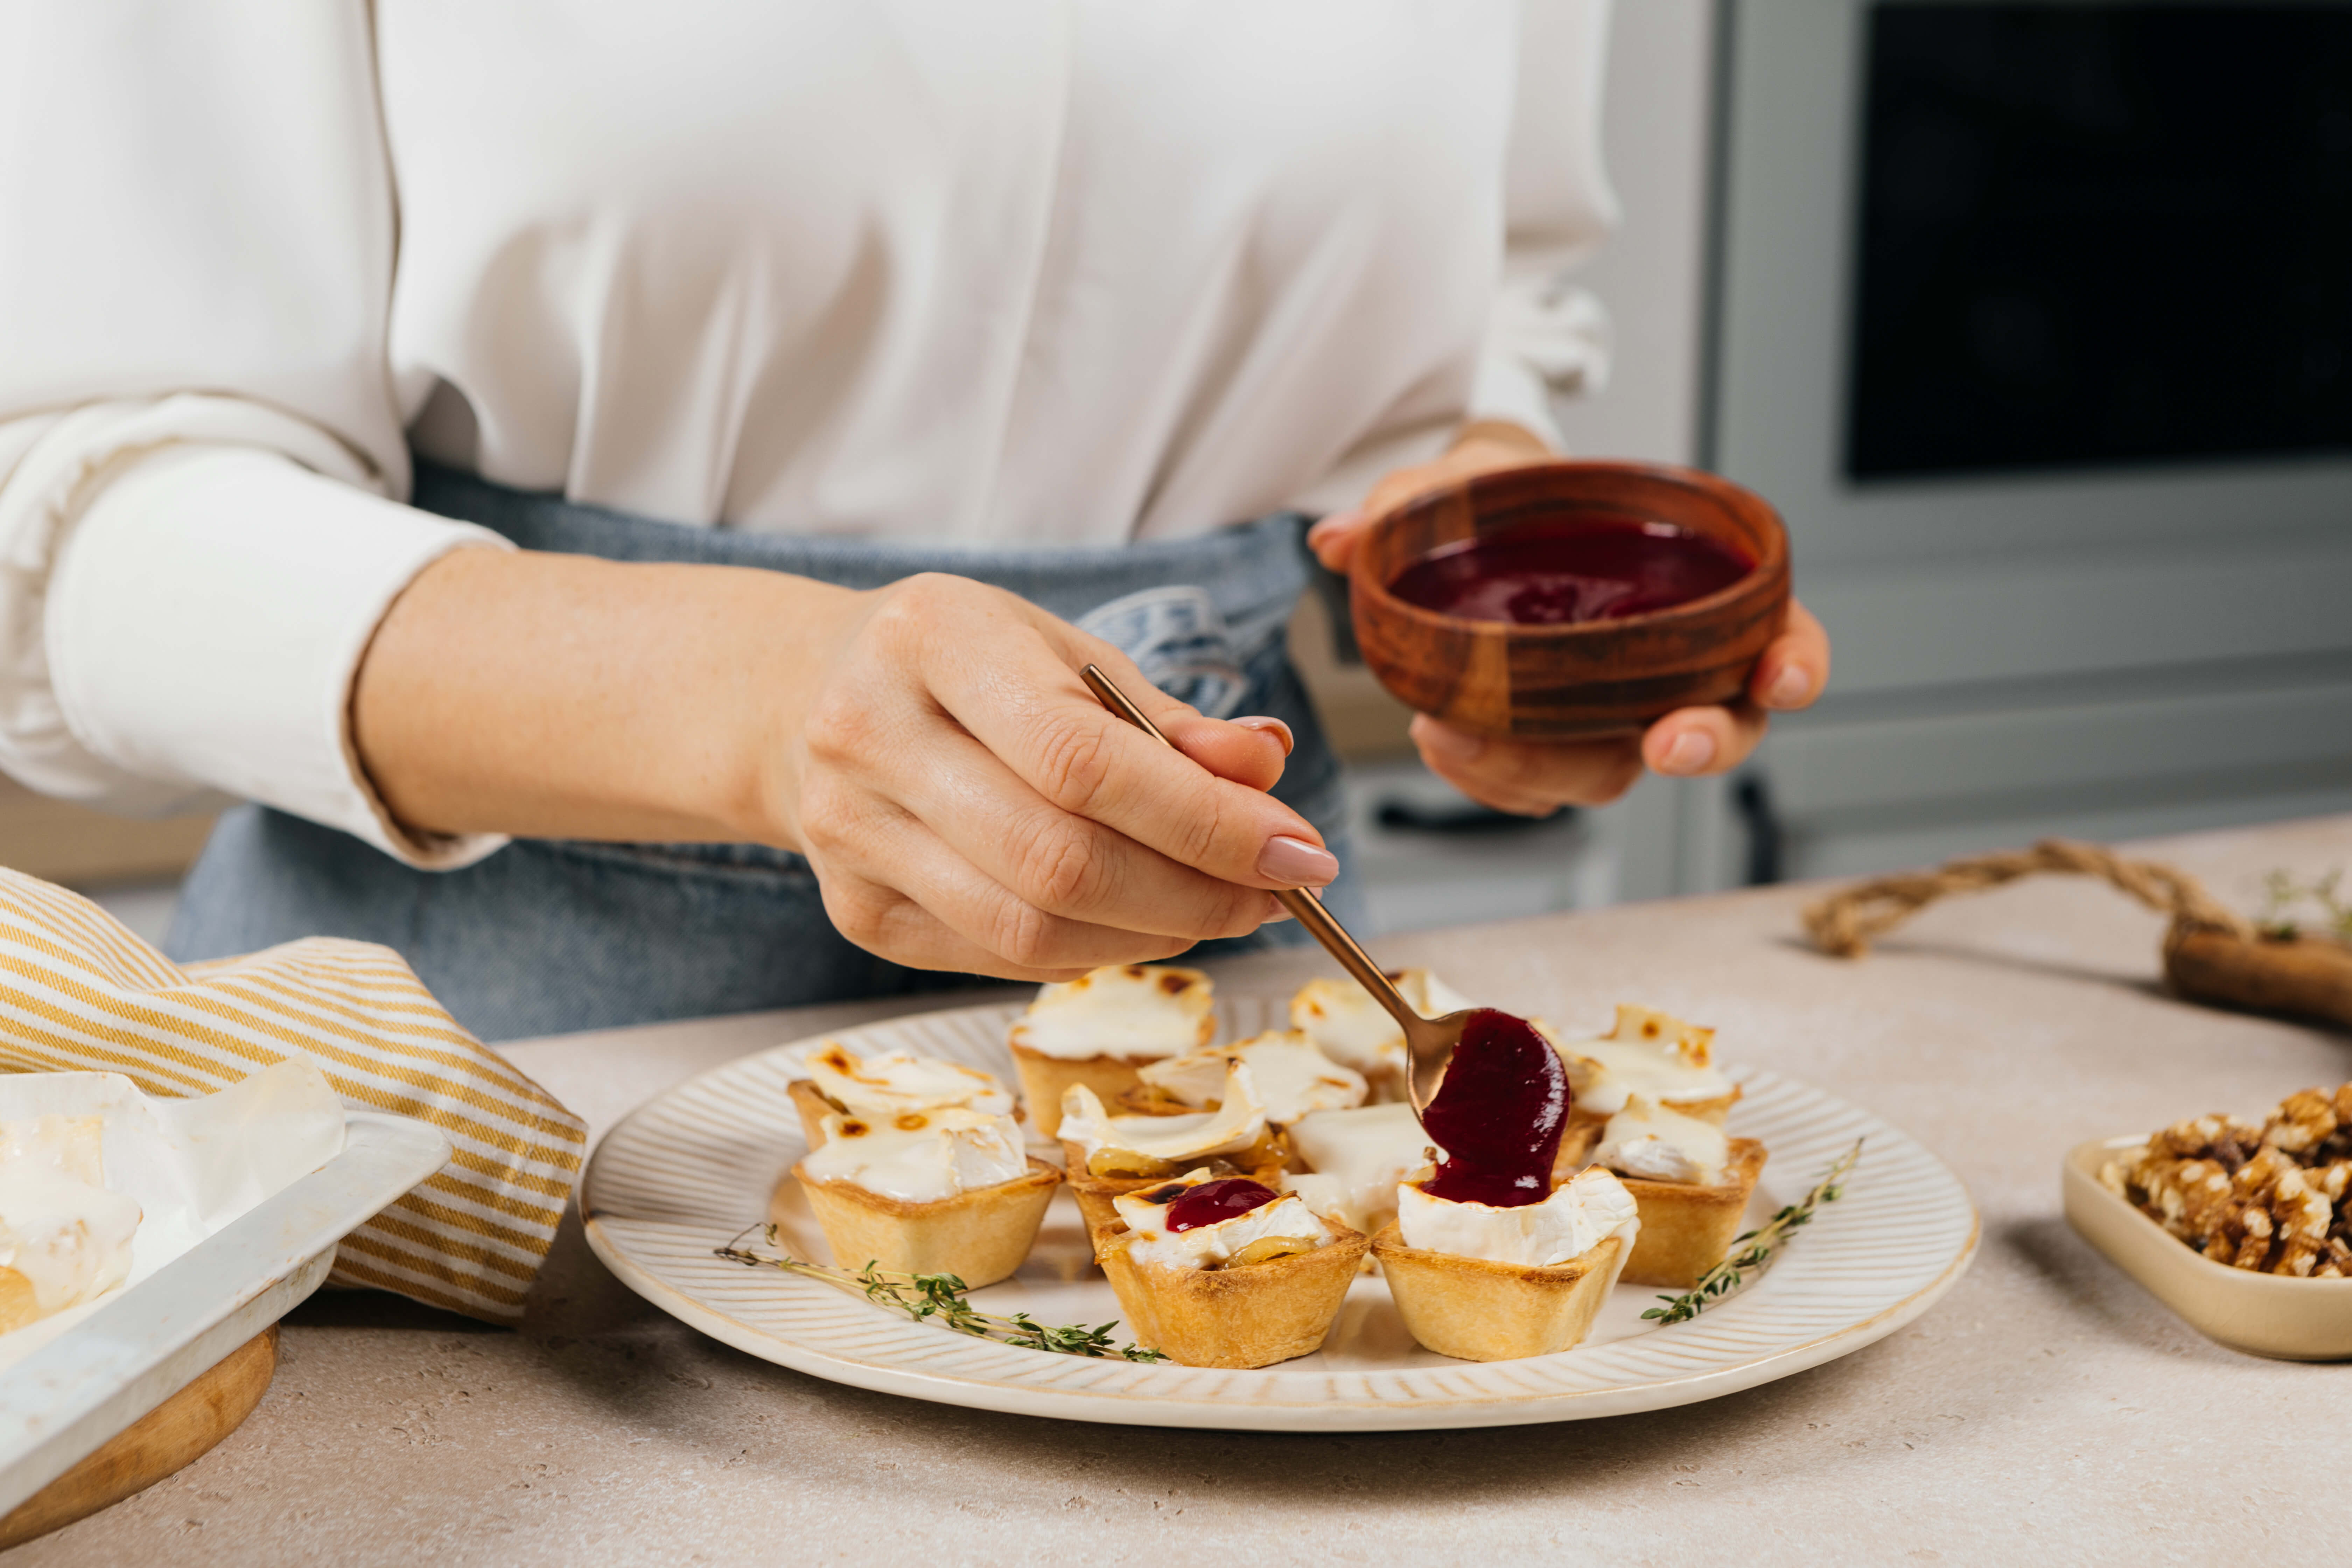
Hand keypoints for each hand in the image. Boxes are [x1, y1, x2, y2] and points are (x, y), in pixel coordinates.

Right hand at [354, 554, 1330, 982]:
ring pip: (1031, 927)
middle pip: (1058, 859)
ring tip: (1221, 907)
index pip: (1084, 759)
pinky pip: (1001, 955)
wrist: (798, 699)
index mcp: (929, 638)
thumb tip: (1268, 770)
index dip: (1206, 821)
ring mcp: (848, 834)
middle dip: (1195, 891)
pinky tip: (1140, 917)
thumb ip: (1166, 719)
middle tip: (1276, 892)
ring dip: (1154, 932)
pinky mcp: (853, 911)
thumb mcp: (1061, 652)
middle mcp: (869, 734)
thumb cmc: (958, 667)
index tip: (1300, 850)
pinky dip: (1093, 947)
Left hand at [1307, 423, 1830, 814]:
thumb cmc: (1510, 509)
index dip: (1793, 661)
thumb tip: (1340, 538)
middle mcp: (1668, 670)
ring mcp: (1611, 719)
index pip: (1778, 636)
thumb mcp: (1471, 484)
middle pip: (1713, 730)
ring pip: (1610, 770)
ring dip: (1546, 769)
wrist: (1473, 538)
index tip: (1783, 676)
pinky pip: (1536, 786)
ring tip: (1459, 739)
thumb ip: (1414, 502)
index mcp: (1693, 593)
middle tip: (1665, 743)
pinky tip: (1441, 742)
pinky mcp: (1551, 749)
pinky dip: (1490, 776)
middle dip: (1703, 743)